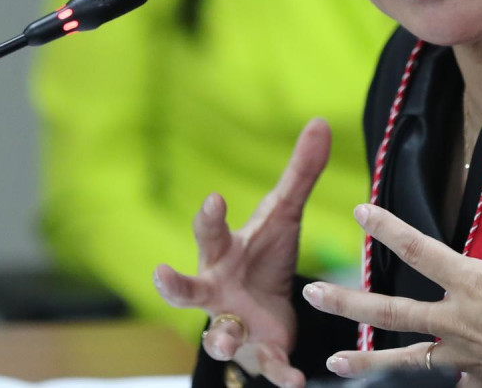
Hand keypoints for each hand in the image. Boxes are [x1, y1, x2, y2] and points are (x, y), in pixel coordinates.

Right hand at [153, 117, 331, 387]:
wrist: (266, 310)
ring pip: (217, 333)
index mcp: (223, 252)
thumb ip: (301, 172)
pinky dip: (278, 373)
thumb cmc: (264, 255)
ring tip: (227, 338)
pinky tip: (294, 381)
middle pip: (187, 288)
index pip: (209, 231)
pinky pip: (265, 365)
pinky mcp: (258, 351)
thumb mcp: (285, 214)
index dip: (209, 216)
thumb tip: (320, 120)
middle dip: (174, 285)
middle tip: (160, 275)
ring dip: (220, 336)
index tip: (214, 198)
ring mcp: (232, 324)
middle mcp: (217, 290)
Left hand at [301, 150, 481, 387]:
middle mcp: (460, 322)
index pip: (419, 249)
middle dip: (348, 301)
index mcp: (475, 285)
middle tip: (310, 293)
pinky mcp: (479, 384)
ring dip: (366, 363)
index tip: (358, 210)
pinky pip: (441, 386)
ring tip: (331, 363)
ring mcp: (466, 359)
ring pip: (405, 362)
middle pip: (392, 311)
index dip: (387, 226)